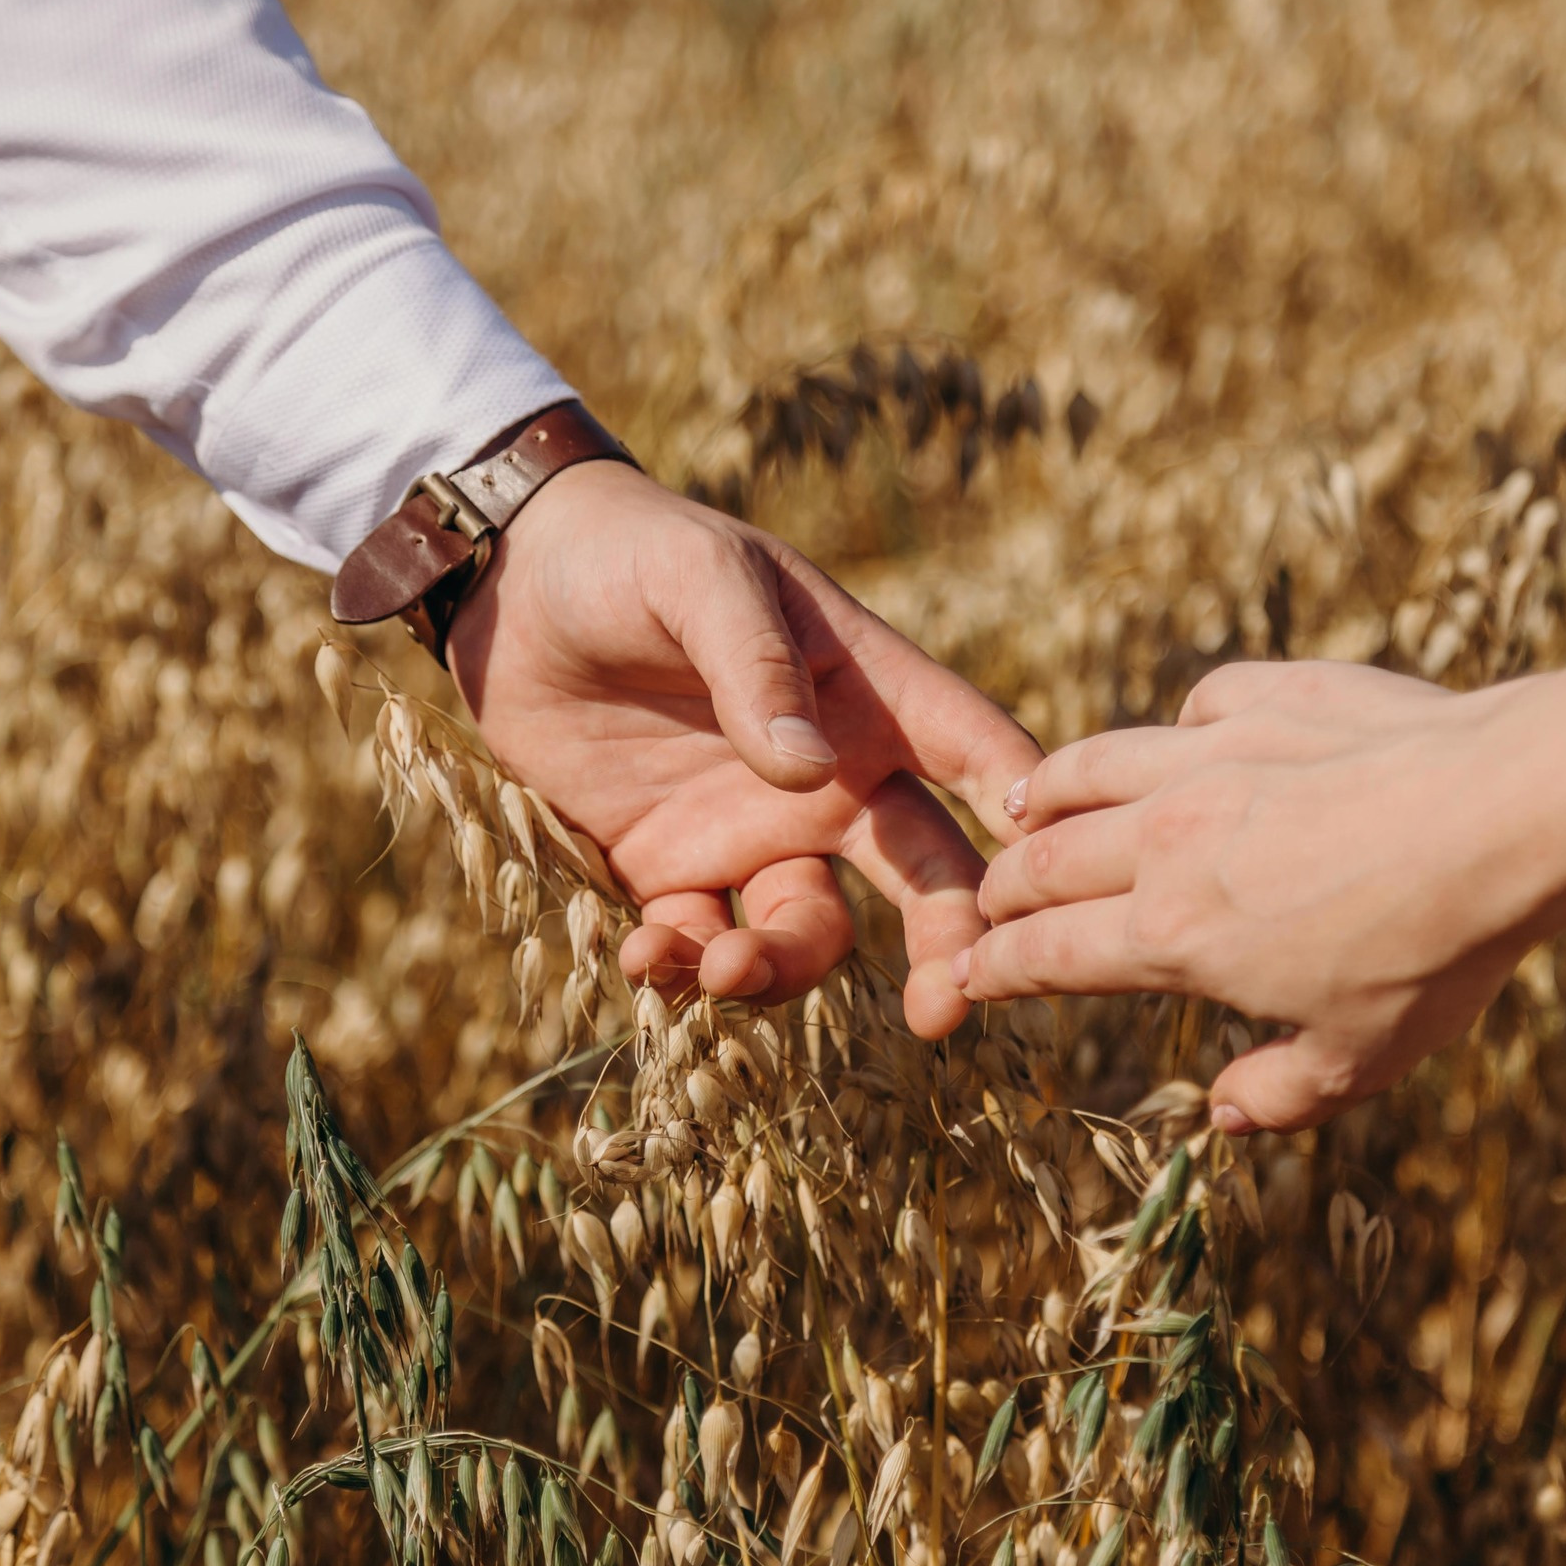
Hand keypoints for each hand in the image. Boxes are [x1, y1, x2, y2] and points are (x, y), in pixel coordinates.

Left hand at [447, 461, 1039, 1037]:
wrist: (513, 585)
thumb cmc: (630, 554)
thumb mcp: (700, 579)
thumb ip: (757, 667)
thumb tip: (811, 773)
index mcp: (870, 693)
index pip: (976, 752)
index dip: (1027, 811)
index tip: (1052, 878)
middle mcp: (834, 778)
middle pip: (925, 877)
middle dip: (948, 946)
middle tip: (942, 1010)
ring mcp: (756, 832)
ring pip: (811, 932)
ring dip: (781, 969)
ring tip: (721, 971)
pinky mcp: (670, 869)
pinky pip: (701, 942)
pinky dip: (681, 967)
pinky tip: (646, 958)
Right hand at [955, 653, 1565, 1129]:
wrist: (1510, 813)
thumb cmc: (1438, 950)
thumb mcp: (1361, 1059)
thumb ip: (1277, 1096)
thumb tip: (1221, 1115)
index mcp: (1172, 937)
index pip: (1047, 955)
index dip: (996, 971)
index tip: (969, 977)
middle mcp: (1165, 840)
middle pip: (1046, 861)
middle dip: (1002, 888)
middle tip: (990, 901)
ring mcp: (1211, 757)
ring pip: (1090, 769)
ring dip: (1046, 795)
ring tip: (1024, 805)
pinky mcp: (1267, 698)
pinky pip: (1195, 707)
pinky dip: (1174, 730)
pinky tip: (1181, 740)